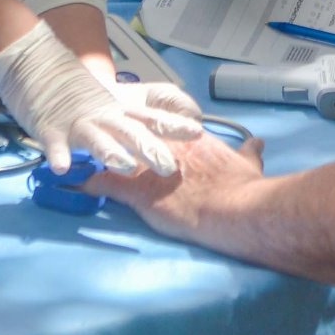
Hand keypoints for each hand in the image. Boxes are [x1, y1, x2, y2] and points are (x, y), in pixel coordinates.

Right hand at [0, 23, 201, 176]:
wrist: (35, 61)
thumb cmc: (73, 87)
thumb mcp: (110, 99)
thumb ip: (135, 113)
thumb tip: (170, 125)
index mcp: (117, 109)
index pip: (151, 116)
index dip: (174, 124)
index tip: (198, 131)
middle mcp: (102, 115)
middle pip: (130, 132)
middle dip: (150, 149)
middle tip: (169, 167)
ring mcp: (76, 122)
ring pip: (97, 138)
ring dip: (111, 152)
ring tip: (124, 166)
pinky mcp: (49, 128)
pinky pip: (54, 144)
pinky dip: (58, 155)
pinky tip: (62, 167)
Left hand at [84, 133, 266, 239]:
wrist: (231, 208)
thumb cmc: (240, 187)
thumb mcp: (247, 165)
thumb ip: (249, 153)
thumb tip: (257, 144)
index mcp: (188, 139)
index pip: (161, 125)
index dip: (147, 126)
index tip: (137, 126)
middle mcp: (163, 146)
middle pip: (132, 132)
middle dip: (115, 131)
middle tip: (99, 129)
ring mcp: (147, 168)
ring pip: (113, 153)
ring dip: (98, 153)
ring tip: (81, 150)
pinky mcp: (137, 193)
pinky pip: (106, 184)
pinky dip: (90, 184)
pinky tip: (77, 185)